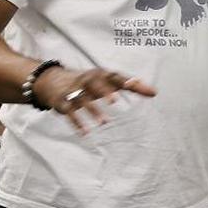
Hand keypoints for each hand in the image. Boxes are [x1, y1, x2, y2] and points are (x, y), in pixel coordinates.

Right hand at [33, 67, 156, 133]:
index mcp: (101, 74)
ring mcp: (74, 91)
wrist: (53, 80)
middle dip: (104, 91)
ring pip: (82, 99)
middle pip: (95, 84)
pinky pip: (69, 112)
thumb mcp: (108, 80)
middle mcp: (87, 80)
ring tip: (105, 122)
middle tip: (115, 101)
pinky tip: (85, 133)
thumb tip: (154, 92)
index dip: (126, 81)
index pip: (115, 77)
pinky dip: (77, 122)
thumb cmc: (90, 82)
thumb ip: (130, 85)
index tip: (135, 86)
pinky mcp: (63, 102)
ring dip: (93, 110)